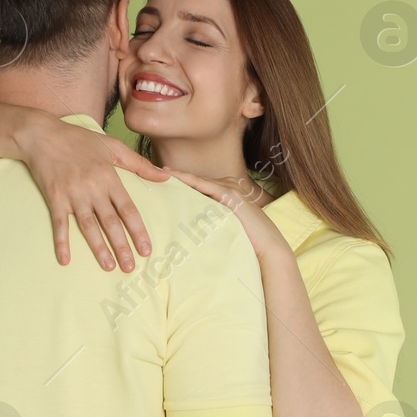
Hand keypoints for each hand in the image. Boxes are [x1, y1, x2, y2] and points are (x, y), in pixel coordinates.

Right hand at [15, 115, 169, 270]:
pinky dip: (62, 242)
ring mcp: (73, 194)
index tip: (145, 249)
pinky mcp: (54, 198)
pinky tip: (65, 260)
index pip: (128, 209)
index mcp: (109, 177)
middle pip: (110, 222)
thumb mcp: (112, 146)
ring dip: (98, 248)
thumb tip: (164, 177)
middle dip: (121, 246)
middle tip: (130, 267)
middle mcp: (93, 188)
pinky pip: (60, 223)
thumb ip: (139, 164)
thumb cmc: (79, 140)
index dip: (137, 230)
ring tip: (108, 267)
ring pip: (88, 226)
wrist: (42, 135)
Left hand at [162, 169, 289, 262]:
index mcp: (225, 192)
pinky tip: (171, 177)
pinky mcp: (230, 193)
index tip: (157, 178)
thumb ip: (208, 221)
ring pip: (196, 180)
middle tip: (148, 170)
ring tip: (153, 171)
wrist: (268, 246)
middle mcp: (227, 185)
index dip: (177, 181)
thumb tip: (187, 226)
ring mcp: (229, 187)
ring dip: (176, 175)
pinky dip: (187, 180)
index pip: (197, 184)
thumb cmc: (247, 240)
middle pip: (194, 180)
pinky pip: (203, 185)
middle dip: (173, 176)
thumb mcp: (223, 227)